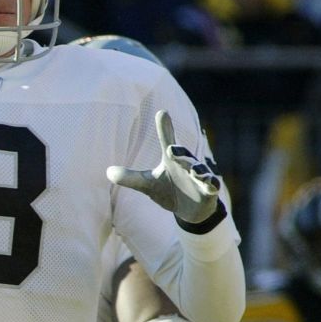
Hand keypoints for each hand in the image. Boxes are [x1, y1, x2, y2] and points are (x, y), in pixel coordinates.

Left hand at [106, 110, 220, 224]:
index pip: (167, 141)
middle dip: (179, 153)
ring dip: (198, 170)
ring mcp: (200, 177)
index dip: (165, 128)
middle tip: (171, 150)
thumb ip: (130, 178)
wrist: (190, 209)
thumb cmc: (168, 190)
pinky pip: (212, 185)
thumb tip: (108, 172)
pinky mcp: (209, 190)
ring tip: (194, 171)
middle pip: (184, 156)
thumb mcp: (147, 185)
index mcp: (172, 160)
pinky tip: (210, 185)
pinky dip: (211, 184)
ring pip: (200, 170)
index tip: (162, 112)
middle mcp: (187, 164)